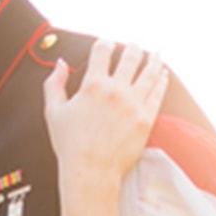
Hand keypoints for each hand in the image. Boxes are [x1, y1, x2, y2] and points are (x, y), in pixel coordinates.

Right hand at [42, 40, 168, 183]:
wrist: (90, 172)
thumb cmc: (70, 145)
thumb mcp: (53, 111)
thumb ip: (54, 83)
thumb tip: (61, 63)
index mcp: (93, 85)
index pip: (102, 51)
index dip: (104, 43)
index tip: (107, 44)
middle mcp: (116, 90)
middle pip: (130, 56)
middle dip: (133, 47)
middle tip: (134, 46)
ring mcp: (133, 104)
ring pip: (149, 71)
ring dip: (153, 58)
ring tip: (155, 53)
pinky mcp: (146, 118)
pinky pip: (158, 92)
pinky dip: (161, 80)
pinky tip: (162, 74)